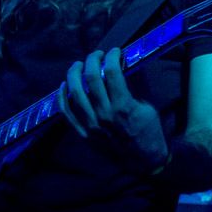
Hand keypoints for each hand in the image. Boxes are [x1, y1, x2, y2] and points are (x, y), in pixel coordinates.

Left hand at [59, 47, 168, 173]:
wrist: (144, 159)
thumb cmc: (149, 131)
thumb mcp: (146, 107)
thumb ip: (131, 89)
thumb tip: (119, 70)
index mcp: (123, 106)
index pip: (112, 73)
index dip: (111, 57)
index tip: (114, 51)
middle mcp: (104, 114)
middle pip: (91, 79)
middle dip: (92, 60)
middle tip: (96, 55)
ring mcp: (91, 125)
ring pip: (74, 93)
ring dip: (74, 74)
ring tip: (78, 65)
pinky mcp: (83, 134)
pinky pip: (66, 113)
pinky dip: (62, 97)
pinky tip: (63, 86)